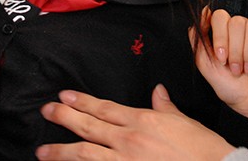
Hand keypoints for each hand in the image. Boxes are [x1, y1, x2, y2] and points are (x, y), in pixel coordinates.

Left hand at [36, 87, 234, 160]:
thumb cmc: (203, 150)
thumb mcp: (184, 122)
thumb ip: (165, 107)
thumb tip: (158, 92)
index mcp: (143, 121)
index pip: (104, 108)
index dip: (81, 102)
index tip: (64, 96)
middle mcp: (130, 140)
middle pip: (89, 127)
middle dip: (64, 118)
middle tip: (46, 111)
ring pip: (86, 154)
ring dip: (62, 152)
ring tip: (43, 151)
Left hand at [192, 8, 247, 122]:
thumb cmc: (231, 88)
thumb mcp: (207, 65)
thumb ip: (199, 40)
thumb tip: (201, 13)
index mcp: (225, 33)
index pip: (220, 16)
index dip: (220, 36)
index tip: (221, 58)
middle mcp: (243, 30)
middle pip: (236, 22)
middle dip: (235, 49)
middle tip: (236, 69)